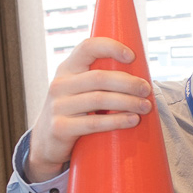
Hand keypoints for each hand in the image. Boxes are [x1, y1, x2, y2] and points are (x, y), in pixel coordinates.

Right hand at [26, 37, 152, 181]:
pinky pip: (94, 123)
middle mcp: (60, 84)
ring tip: (146, 106)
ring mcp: (58, 106)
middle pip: (99, 77)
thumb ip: (99, 82)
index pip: (87, 48)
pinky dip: (117, 121)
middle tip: (146, 90)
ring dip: (128, 102)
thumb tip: (140, 78)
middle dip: (128, 82)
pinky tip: (133, 120)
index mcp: (67, 69)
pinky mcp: (60, 128)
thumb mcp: (78, 91)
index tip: (132, 56)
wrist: (46, 144)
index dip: (110, 47)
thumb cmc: (74, 114)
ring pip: (99, 99)